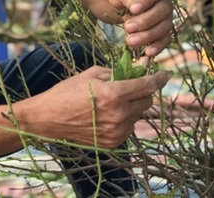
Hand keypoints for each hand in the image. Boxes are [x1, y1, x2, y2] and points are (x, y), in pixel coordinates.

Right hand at [34, 66, 169, 147]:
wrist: (48, 119)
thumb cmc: (67, 92)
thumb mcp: (92, 74)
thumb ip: (116, 71)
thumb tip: (134, 70)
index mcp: (114, 94)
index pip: (147, 86)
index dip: (158, 78)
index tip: (165, 74)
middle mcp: (119, 115)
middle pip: (147, 101)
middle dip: (144, 91)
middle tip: (133, 86)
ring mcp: (116, 131)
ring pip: (138, 115)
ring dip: (133, 105)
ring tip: (114, 101)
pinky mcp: (113, 142)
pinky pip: (128, 127)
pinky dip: (124, 118)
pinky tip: (108, 114)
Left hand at [108, 0, 173, 57]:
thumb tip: (134, 5)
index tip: (133, 9)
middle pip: (162, 10)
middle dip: (145, 21)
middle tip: (127, 27)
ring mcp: (166, 14)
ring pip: (164, 26)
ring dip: (148, 35)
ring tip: (130, 41)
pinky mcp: (161, 29)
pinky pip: (164, 38)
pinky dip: (158, 46)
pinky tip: (148, 52)